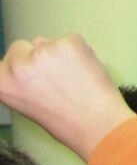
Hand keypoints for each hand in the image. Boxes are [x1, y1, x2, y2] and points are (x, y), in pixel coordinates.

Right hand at [0, 34, 135, 164]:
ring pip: (47, 42)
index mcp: (1, 82)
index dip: (18, 65)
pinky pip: (70, 40)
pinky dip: (77, 51)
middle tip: (54, 77)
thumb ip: (18, 82)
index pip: (4, 61)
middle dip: (35, 56)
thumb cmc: (63, 120)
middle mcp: (18, 65)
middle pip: (22, 46)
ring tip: (72, 77)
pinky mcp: (69, 43)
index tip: (31, 74)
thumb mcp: (24, 102)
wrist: (97, 124)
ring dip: (57, 53)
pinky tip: (84, 71)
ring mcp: (44, 51)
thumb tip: (22, 64)